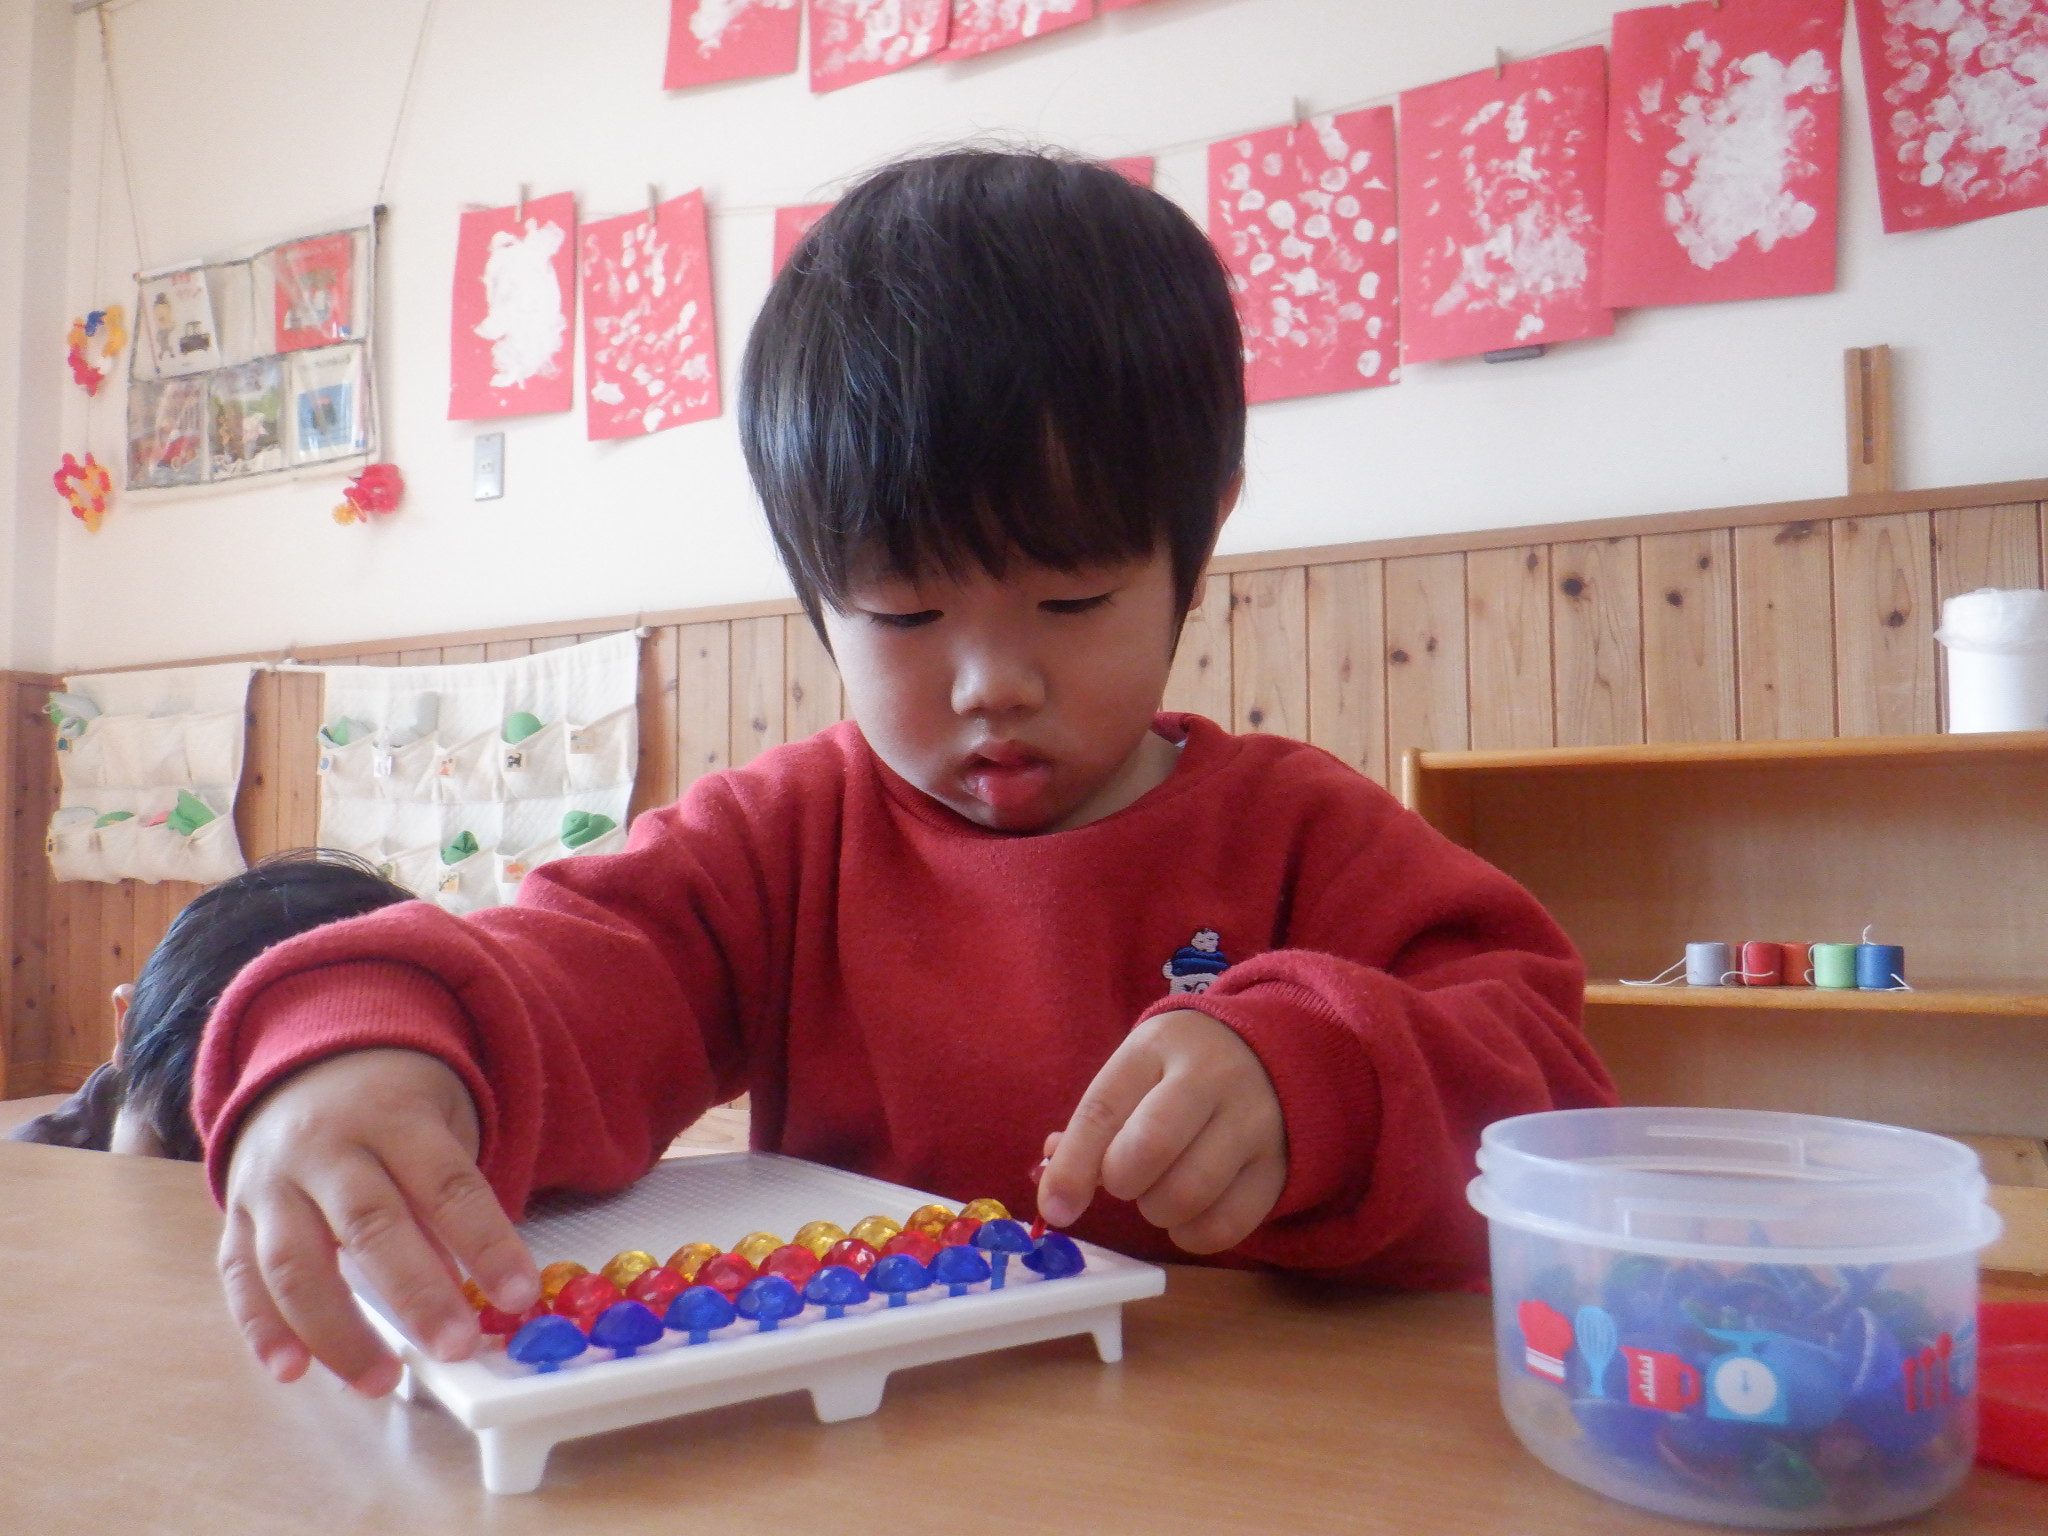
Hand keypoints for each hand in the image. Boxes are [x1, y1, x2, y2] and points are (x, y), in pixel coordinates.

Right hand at [217, 1048, 538, 1395]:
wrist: (309, 1065)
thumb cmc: (395, 1109)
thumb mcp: (437, 1127)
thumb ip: (447, 1201)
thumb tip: (471, 1289)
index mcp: (394, 1118)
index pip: (447, 1183)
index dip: (485, 1241)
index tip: (519, 1296)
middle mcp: (326, 1148)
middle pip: (370, 1224)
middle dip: (415, 1294)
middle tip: (456, 1348)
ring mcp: (270, 1183)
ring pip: (294, 1260)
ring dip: (338, 1330)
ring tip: (380, 1382)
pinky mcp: (235, 1216)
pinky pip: (239, 1275)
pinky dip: (261, 1328)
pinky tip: (292, 1370)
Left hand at [1035, 1009, 1285, 1253]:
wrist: (1269, 1052)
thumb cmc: (1180, 1069)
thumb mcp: (1134, 1072)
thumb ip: (1093, 1128)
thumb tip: (1057, 1194)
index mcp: (1157, 1046)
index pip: (1104, 1108)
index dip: (1074, 1165)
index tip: (1056, 1208)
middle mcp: (1211, 1077)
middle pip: (1151, 1148)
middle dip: (1122, 1182)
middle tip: (1126, 1180)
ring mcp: (1253, 1121)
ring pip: (1189, 1192)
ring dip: (1157, 1210)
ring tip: (1159, 1192)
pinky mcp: (1278, 1166)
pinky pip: (1226, 1224)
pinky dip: (1192, 1234)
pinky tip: (1187, 1217)